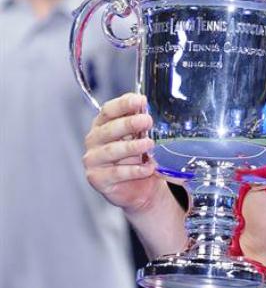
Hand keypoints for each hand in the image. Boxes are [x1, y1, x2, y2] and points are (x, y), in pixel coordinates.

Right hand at [82, 93, 160, 214]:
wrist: (140, 187)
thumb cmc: (139, 157)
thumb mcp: (141, 137)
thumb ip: (141, 123)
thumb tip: (150, 107)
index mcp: (103, 125)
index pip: (109, 110)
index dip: (124, 104)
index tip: (141, 100)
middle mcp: (95, 140)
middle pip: (109, 129)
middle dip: (129, 123)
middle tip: (147, 121)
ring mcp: (93, 160)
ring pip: (112, 151)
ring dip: (132, 147)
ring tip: (149, 144)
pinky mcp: (98, 179)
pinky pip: (116, 173)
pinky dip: (134, 170)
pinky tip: (148, 168)